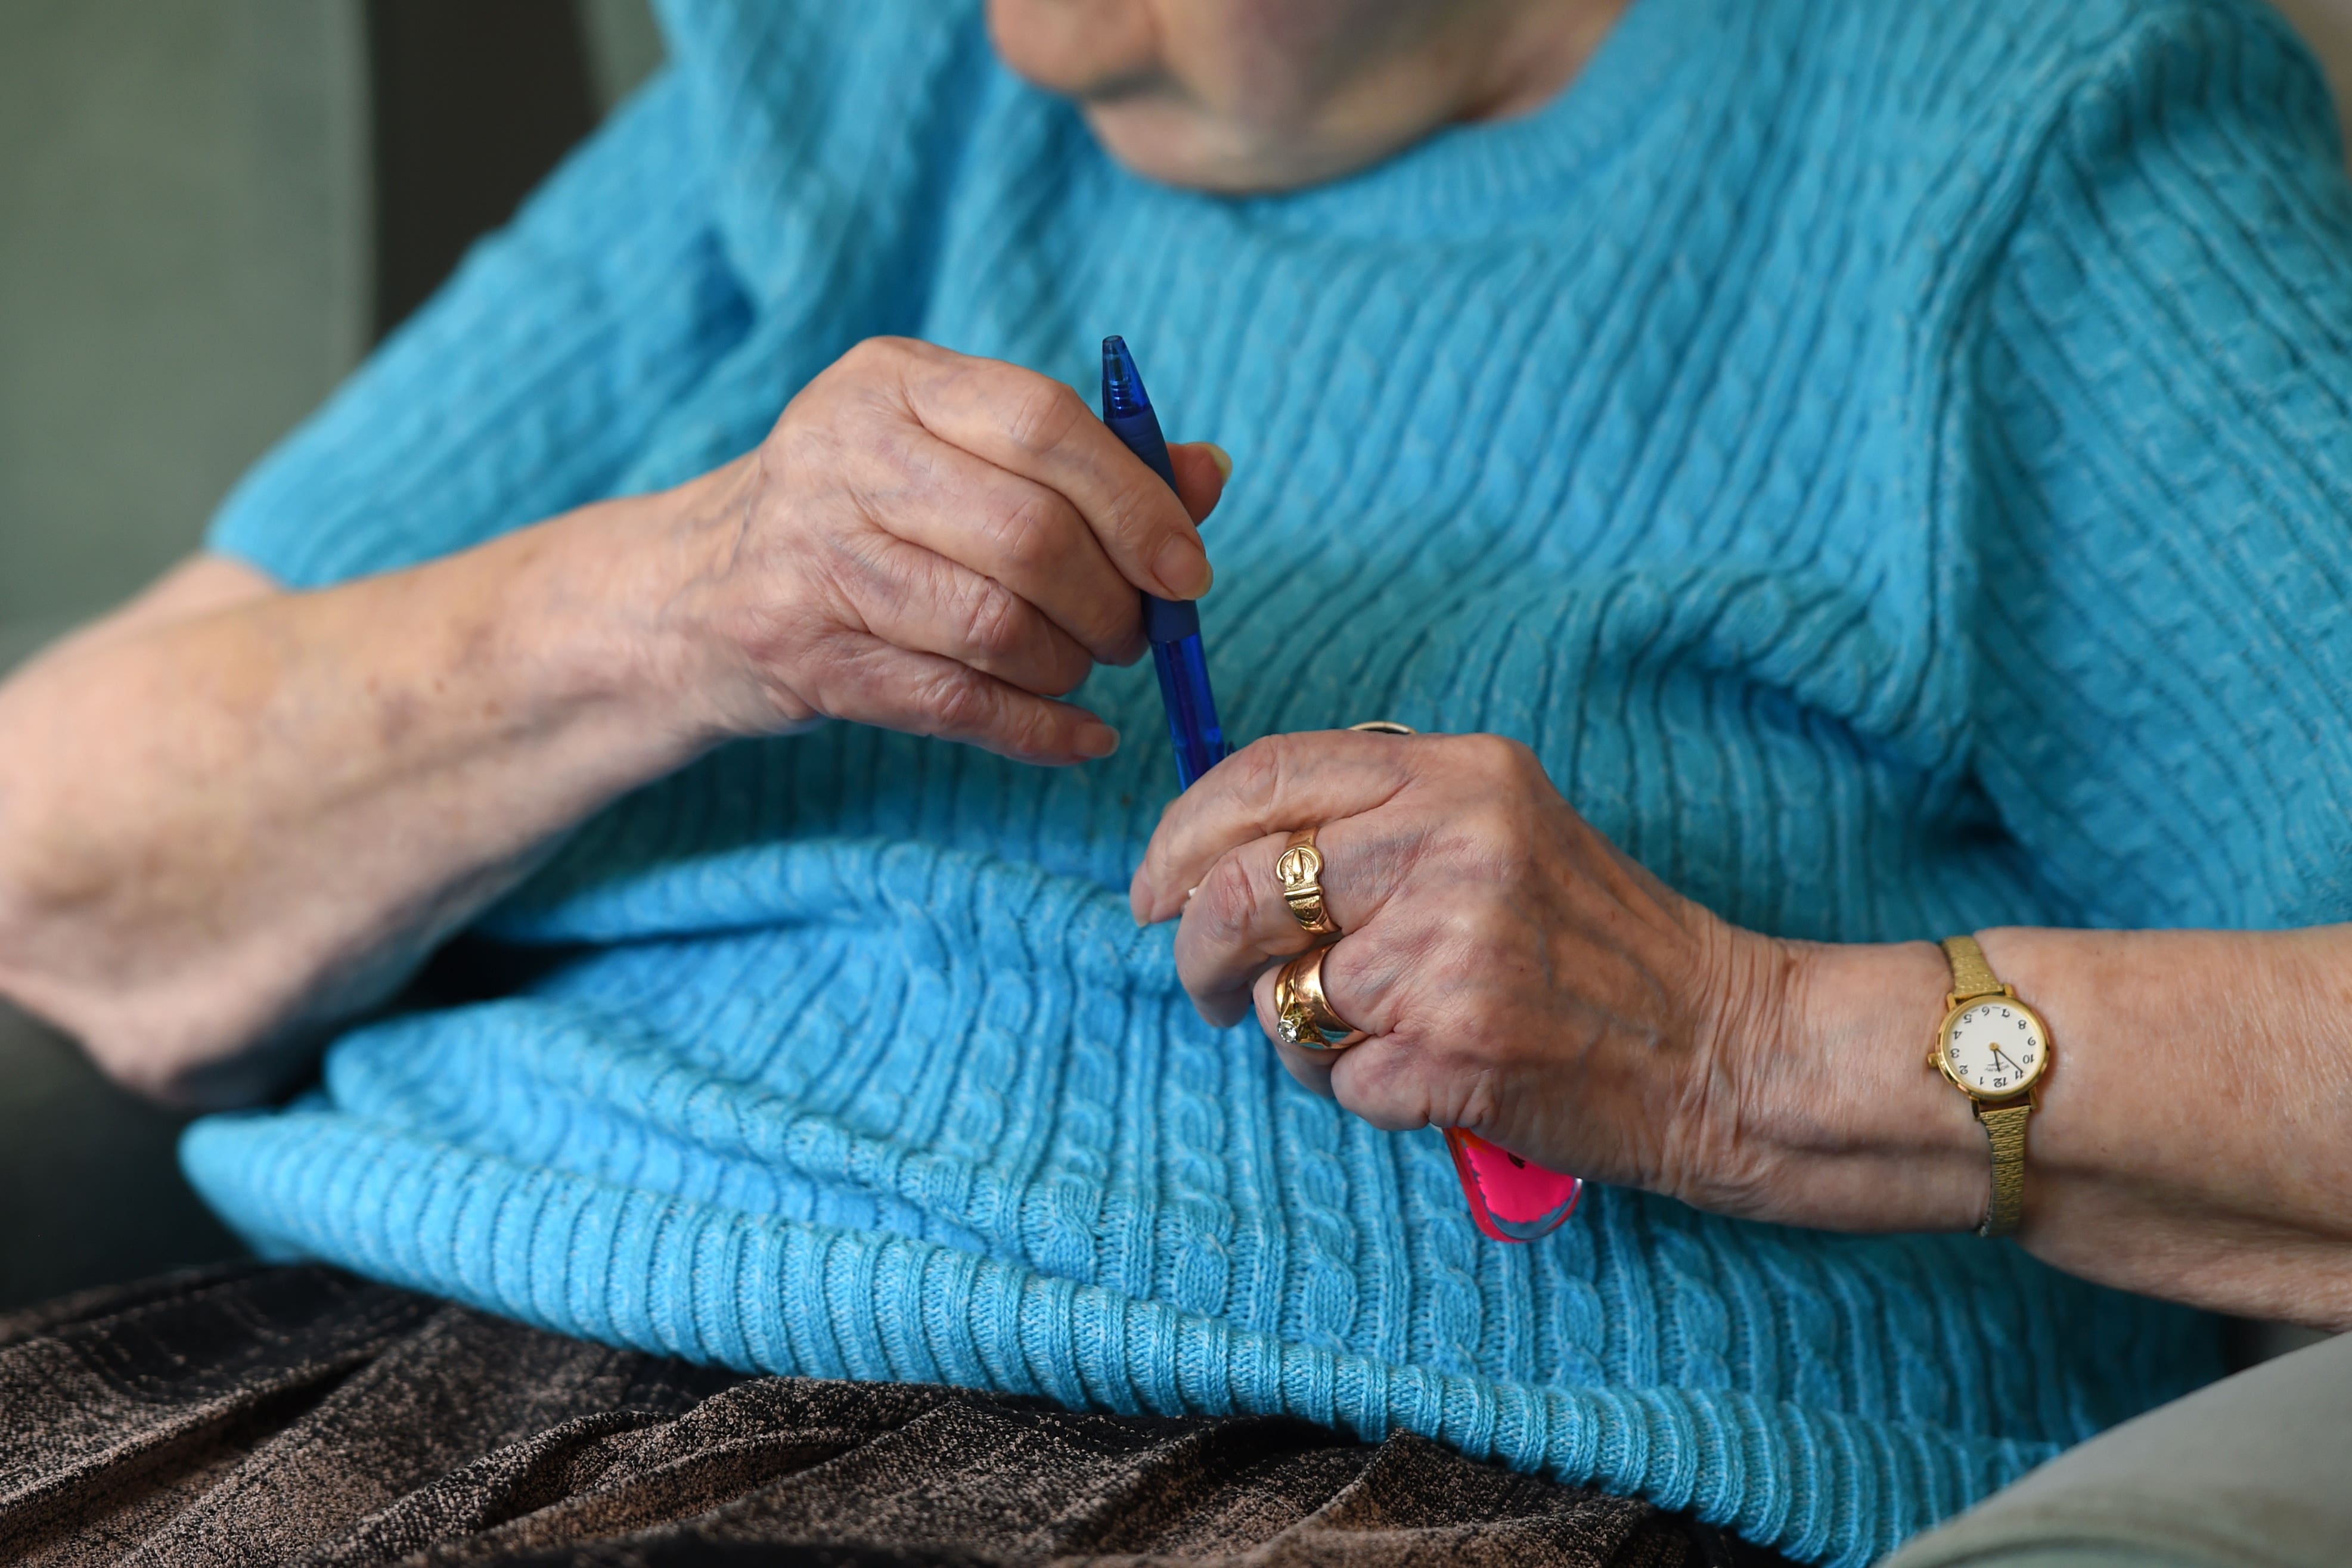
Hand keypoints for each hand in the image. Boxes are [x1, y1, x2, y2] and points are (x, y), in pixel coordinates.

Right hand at [669, 336, 1227, 761]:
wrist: (691, 592)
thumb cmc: (859, 512)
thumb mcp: (950, 450)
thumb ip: (1081, 456)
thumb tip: (1208, 474)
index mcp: (893, 380)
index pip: (1044, 423)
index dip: (1137, 502)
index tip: (1189, 568)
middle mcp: (842, 454)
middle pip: (1029, 535)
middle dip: (1111, 600)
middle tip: (1135, 632)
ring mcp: (813, 556)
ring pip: (995, 626)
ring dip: (1069, 665)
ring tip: (1080, 667)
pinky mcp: (802, 655)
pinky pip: (955, 703)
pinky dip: (1039, 731)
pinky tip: (1080, 737)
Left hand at [1130, 730, 1916, 1225]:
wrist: (1729, 1046)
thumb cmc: (1600, 945)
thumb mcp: (1504, 828)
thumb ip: (1380, 816)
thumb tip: (1218, 849)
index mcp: (1460, 775)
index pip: (1261, 776)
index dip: (1179, 835)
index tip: (1151, 888)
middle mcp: (1452, 845)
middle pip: (1239, 888)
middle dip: (1195, 950)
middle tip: (1208, 987)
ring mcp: (1452, 950)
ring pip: (1279, 995)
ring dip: (1295, 1032)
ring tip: (1367, 1034)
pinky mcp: (1457, 1049)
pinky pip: (1335, 1077)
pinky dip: (1359, 1090)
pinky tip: (1425, 1074)